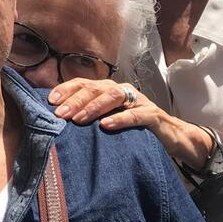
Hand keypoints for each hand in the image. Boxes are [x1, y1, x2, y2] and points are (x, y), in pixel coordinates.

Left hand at [48, 78, 205, 165]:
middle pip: (95, 88)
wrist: (172, 137)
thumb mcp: (109, 120)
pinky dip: (120, 119)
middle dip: (76, 100)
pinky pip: (136, 114)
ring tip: (78, 119)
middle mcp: (122, 91)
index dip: (66, 90)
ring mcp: (139, 101)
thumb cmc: (134, 129)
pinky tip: (106, 126)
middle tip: (60, 114)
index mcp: (109, 91)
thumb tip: (58, 121)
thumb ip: (90, 117)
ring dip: (94, 107)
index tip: (50, 101)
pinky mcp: (153, 115)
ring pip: (114, 96)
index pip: (84, 84)